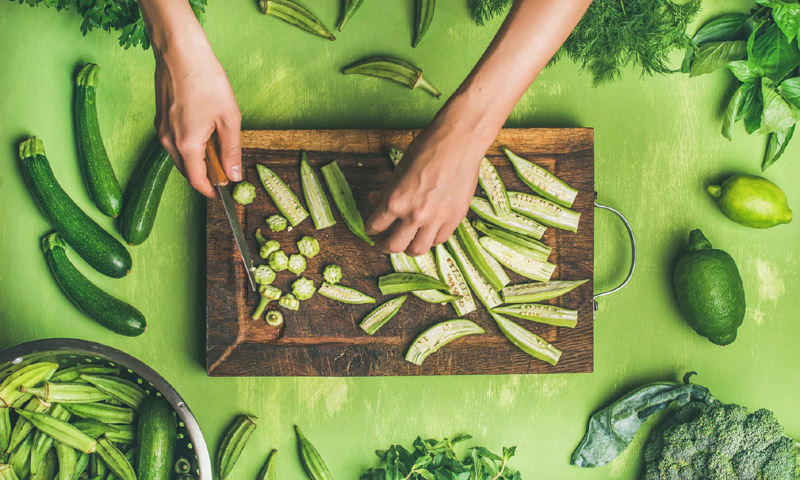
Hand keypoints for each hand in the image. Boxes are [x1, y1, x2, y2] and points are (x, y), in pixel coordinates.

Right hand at [151, 23, 240, 196]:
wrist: (180, 51)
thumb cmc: (206, 80)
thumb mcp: (229, 118)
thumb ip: (232, 150)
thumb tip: (234, 175)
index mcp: (186, 145)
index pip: (196, 180)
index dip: (210, 190)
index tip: (223, 192)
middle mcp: (168, 141)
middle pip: (187, 170)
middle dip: (205, 175)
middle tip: (226, 169)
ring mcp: (161, 129)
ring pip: (180, 156)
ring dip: (197, 159)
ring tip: (217, 146)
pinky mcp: (160, 118)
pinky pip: (174, 141)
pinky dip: (189, 145)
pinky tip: (204, 131)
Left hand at [365, 113, 489, 255]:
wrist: (460, 142)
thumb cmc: (428, 149)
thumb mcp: (400, 169)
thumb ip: (388, 190)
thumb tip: (375, 200)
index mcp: (396, 201)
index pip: (376, 225)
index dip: (370, 229)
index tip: (371, 230)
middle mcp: (414, 215)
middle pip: (395, 246)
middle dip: (386, 247)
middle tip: (384, 245)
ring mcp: (436, 219)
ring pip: (418, 249)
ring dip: (409, 249)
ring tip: (407, 245)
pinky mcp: (455, 218)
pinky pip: (440, 239)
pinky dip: (431, 240)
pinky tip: (428, 235)